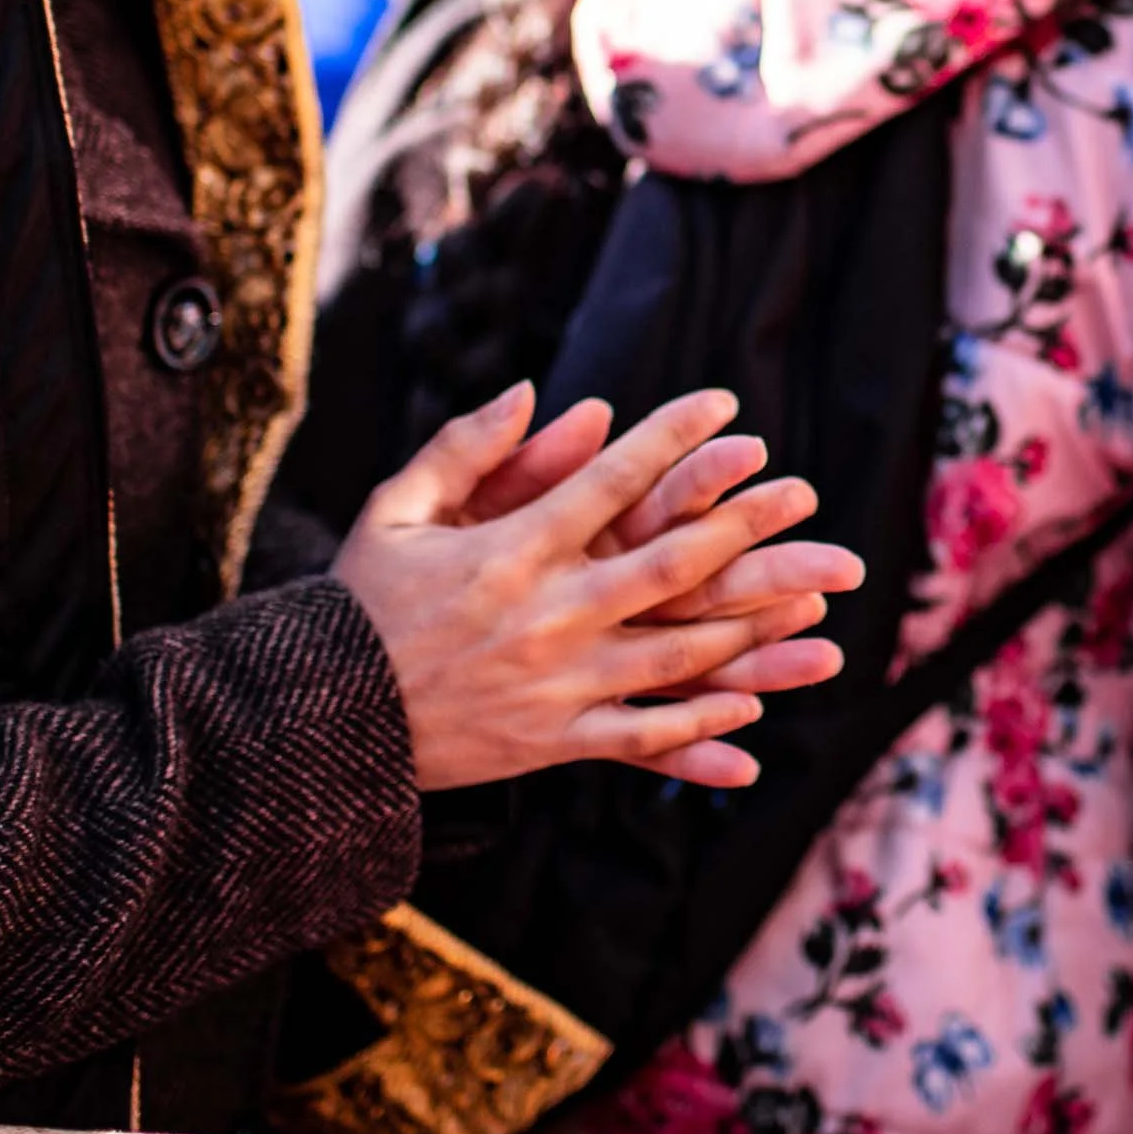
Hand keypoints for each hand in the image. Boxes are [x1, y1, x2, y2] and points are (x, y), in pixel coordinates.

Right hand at [334, 382, 858, 793]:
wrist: (327, 718)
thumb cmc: (361, 602)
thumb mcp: (397, 509)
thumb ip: (464, 448)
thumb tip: (528, 389)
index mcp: (510, 551)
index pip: (609, 482)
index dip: (673, 438)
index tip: (727, 406)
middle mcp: (546, 616)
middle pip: (666, 565)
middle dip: (743, 528)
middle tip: (802, 497)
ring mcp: (556, 686)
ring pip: (673, 654)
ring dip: (747, 627)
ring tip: (805, 603)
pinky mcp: (552, 744)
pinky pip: (641, 737)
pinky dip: (699, 726)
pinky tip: (749, 711)